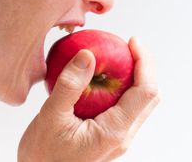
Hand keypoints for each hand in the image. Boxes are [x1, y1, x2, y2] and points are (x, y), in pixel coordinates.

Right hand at [18, 37, 159, 161]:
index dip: (145, 63)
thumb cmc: (43, 156)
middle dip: (143, 67)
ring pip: (138, 104)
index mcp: (115, 131)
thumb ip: (70, 85)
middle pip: (148, 97)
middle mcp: (122, 136)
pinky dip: (117, 89)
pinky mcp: (107, 138)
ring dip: (132, 78)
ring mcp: (116, 138)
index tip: (132, 41)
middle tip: (124, 45)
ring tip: (111, 58)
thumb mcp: (51, 117)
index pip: (145, 92)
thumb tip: (87, 55)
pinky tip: (96, 79)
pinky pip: (122, 109)